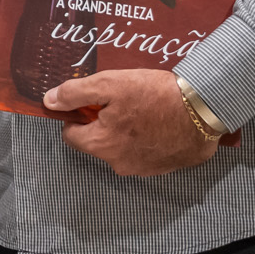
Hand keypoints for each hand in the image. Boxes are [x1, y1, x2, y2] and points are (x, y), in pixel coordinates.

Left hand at [45, 70, 218, 175]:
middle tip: (122, 101)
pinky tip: (159, 122)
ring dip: (125, 132)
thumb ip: (75, 93)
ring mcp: (144, 169)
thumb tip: (49, 101)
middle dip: (102, 123)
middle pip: (97, 142)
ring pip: (121, 149)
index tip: (91, 103)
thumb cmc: (155, 95)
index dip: (76, 116)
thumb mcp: (109, 84)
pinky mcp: (166, 167)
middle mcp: (119, 164)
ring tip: (143, 110)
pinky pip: (145, 153)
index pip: (71, 136)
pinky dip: (147, 140)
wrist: (205, 109)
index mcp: (101, 145)